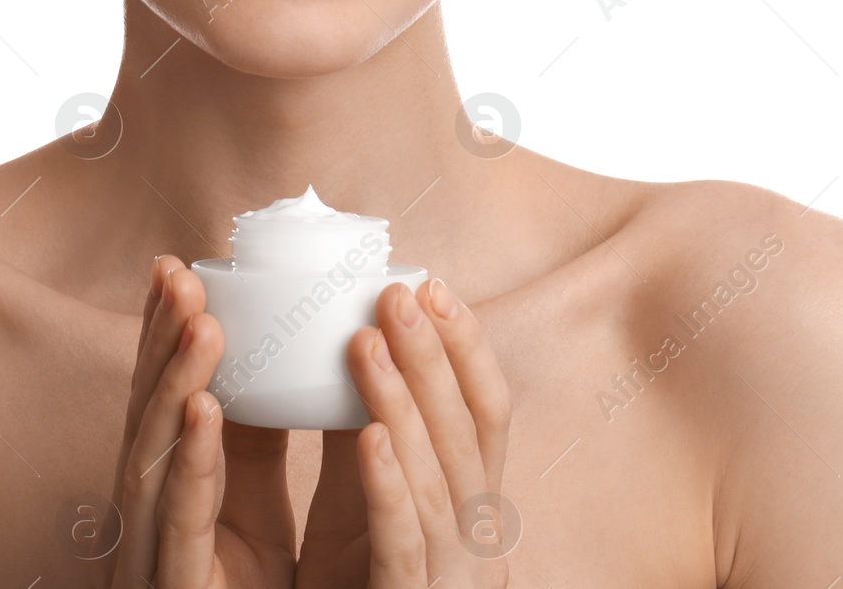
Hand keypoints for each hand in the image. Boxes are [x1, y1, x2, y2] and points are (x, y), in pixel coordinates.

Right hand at [106, 255, 298, 588]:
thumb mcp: (255, 517)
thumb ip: (262, 447)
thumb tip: (286, 362)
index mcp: (170, 495)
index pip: (164, 399)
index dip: (164, 334)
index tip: (178, 267)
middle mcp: (149, 519)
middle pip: (147, 416)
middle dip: (160, 340)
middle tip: (180, 272)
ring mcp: (153, 555)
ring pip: (151, 459)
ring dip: (175, 383)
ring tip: (203, 322)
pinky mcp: (174, 586)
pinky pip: (181, 523)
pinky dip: (190, 464)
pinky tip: (204, 414)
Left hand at [297, 277, 513, 586]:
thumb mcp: (368, 521)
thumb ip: (372, 452)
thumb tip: (354, 355)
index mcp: (471, 516)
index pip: (488, 418)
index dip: (466, 349)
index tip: (433, 283)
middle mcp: (477, 546)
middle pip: (468, 436)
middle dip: (434, 357)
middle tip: (397, 289)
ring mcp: (452, 582)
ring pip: (437, 482)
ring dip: (403, 404)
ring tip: (366, 339)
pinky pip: (404, 548)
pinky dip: (390, 489)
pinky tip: (368, 437)